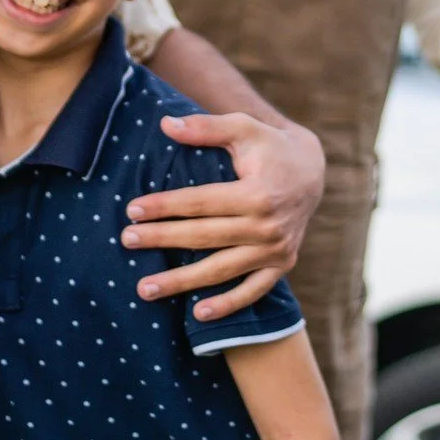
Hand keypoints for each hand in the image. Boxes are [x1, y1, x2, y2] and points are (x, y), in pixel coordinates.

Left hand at [120, 112, 324, 320]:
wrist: (313, 172)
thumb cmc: (269, 146)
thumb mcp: (242, 127)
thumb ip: (205, 127)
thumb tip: (165, 125)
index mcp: (257, 193)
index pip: (200, 203)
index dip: (164, 206)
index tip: (132, 211)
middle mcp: (268, 226)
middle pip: (204, 236)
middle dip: (162, 239)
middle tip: (126, 241)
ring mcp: (276, 250)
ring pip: (221, 270)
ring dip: (182, 282)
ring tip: (145, 287)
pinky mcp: (282, 265)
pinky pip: (253, 291)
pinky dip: (228, 305)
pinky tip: (197, 314)